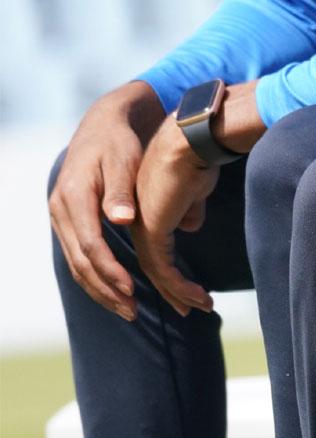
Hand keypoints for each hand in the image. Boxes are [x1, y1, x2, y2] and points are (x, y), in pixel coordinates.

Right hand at [49, 82, 164, 320]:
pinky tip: (114, 291)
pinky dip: (95, 277)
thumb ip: (121, 189)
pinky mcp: (68, 221)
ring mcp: (61, 218)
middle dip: (106, 289)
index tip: (132, 288)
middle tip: (133, 311)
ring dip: (100, 290)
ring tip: (127, 310)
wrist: (101, 126)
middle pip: (80, 262)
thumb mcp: (123, 158)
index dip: (110, 269)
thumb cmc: (118, 141)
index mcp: (73, 196)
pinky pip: (78, 257)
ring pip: (77, 264)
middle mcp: (60, 211)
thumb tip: (121, 220)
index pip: (90, 244)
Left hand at [130, 120, 218, 316]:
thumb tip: (189, 225)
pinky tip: (199, 296)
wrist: (192, 140)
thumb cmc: (198, 155)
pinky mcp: (152, 232)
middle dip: (173, 290)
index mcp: (148, 208)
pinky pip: (164, 270)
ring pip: (158, 272)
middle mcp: (140, 220)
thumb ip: (190, 207)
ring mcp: (144, 227)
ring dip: (181, 293)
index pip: (155, 247)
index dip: (171, 270)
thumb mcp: (196, 186)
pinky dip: (181, 287)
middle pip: (153, 265)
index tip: (187, 288)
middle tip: (189, 309)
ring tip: (204, 306)